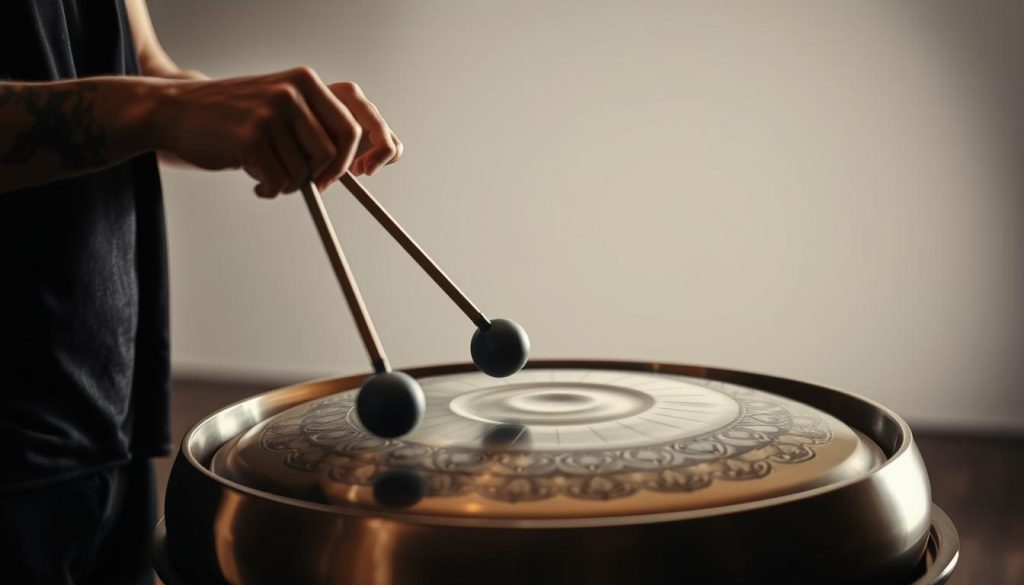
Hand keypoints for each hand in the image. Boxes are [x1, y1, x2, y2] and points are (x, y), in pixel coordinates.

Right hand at [155, 67, 402, 197]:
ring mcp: (270, 113)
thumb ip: (314, 125)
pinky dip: (270, 190)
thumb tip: (354, 165)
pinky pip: (278, 181)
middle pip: (331, 154)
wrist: (177, 110)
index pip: (351, 127)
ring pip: (303, 171)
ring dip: (288, 184)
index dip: (350, 159)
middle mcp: (291, 92)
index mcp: (305, 82)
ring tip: (268, 175)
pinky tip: (256, 183)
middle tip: (306, 186)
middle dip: (321, 177)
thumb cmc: (235, 117)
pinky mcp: (251, 137)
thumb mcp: (280, 105)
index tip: (344, 176)